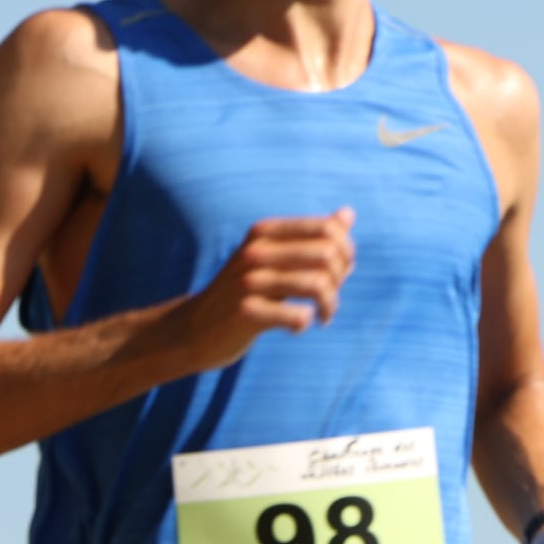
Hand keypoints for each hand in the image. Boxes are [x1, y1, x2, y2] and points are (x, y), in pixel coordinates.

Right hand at [176, 209, 355, 370]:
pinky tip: (297, 326)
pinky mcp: (246, 313)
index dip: (345, 252)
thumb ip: (311, 237)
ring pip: (318, 285)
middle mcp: (256, 251)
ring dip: (329, 306)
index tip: (339, 273)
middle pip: (328, 255)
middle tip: (329, 299)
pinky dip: (305, 322)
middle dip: (340, 280)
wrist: (194, 328)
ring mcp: (248, 282)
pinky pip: (297, 316)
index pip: (328, 230)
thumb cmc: (243, 291)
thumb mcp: (273, 257)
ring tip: (323, 317)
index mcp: (264, 232)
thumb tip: (349, 214)